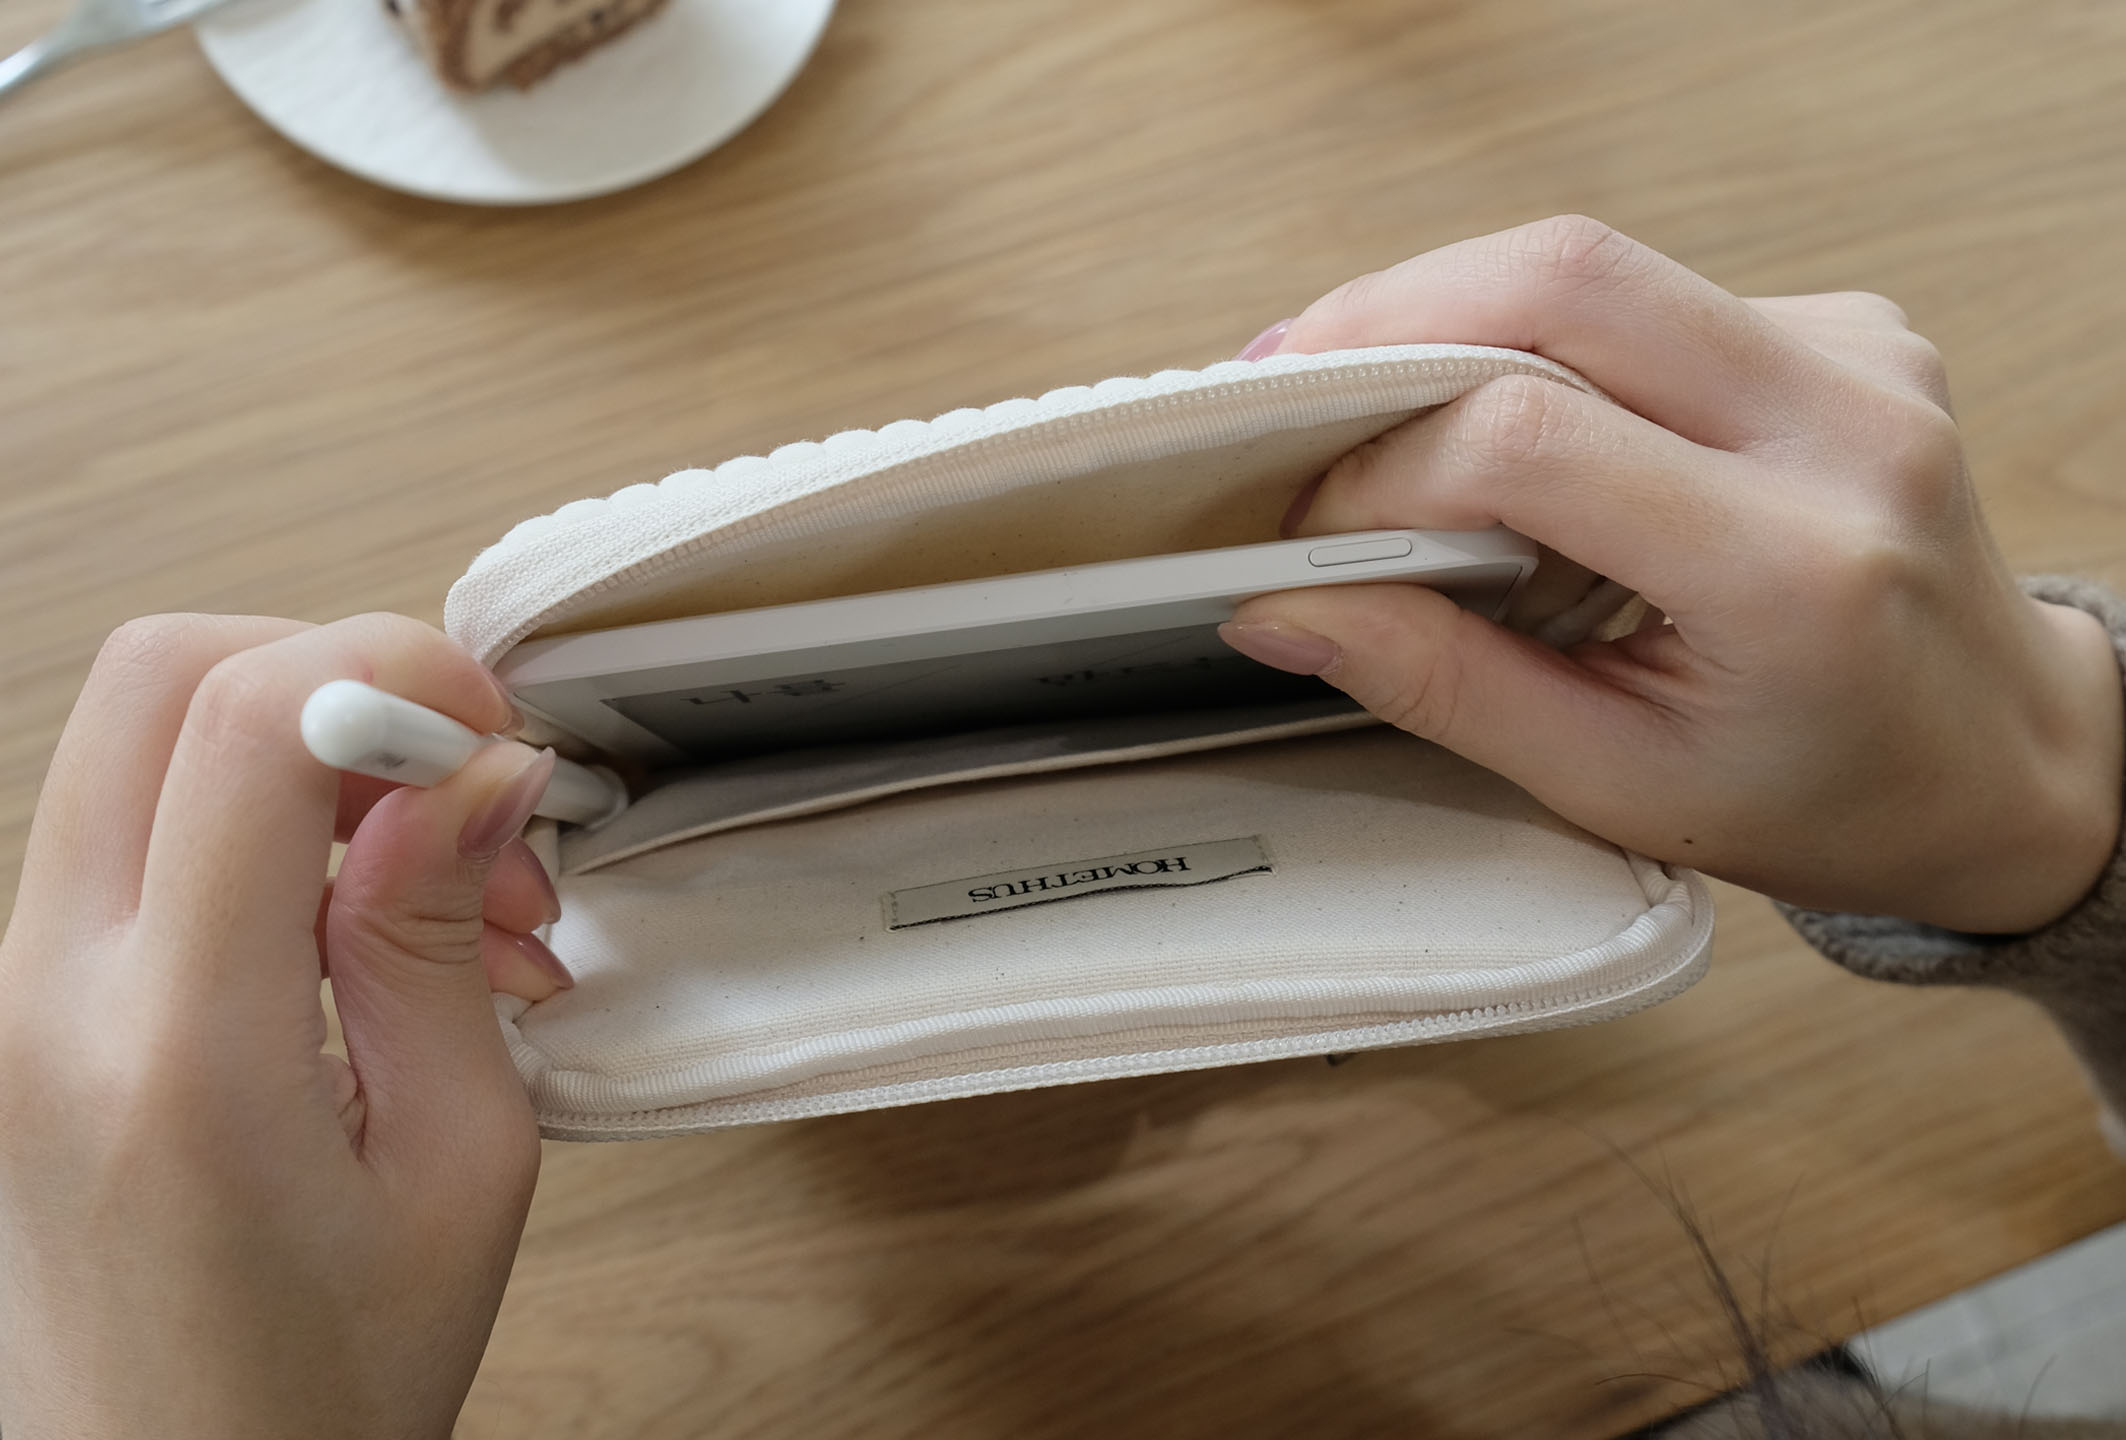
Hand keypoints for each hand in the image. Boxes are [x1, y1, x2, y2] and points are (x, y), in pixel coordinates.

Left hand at [0, 614, 571, 1439]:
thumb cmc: (319, 1384)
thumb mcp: (457, 1164)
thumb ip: (439, 940)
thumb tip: (473, 770)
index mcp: (175, 1049)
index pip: (244, 726)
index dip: (392, 675)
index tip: (494, 737)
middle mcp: (51, 998)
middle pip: (159, 676)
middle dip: (341, 682)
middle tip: (466, 782)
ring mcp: (17, 993)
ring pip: (145, 736)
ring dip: (316, 761)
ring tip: (455, 896)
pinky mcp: (29, 1000)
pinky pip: (141, 826)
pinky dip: (271, 823)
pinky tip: (379, 924)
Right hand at [1223, 216, 2123, 932]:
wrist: (2009, 760)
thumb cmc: (1833, 794)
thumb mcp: (1618, 783)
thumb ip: (1443, 684)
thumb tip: (1283, 607)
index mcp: (1797, 567)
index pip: (1534, 438)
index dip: (1382, 469)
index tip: (1306, 527)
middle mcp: (1845, 426)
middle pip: (1566, 277)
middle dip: (1390, 316)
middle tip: (1286, 383)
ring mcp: (1855, 355)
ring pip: (1596, 262)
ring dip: (1450, 310)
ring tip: (1362, 395)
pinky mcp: (1841, 328)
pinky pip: (1645, 292)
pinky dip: (1535, 335)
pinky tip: (1497, 410)